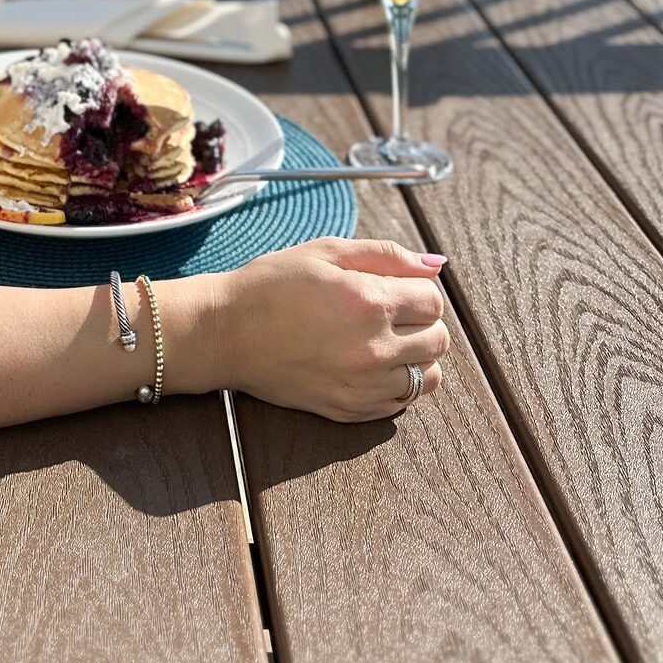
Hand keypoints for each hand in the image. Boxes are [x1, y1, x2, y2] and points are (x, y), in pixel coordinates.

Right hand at [224, 237, 449, 421]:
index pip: (433, 301)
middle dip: (420, 321)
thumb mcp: (325, 251)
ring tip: (383, 340)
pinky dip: (396, 383)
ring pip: (428, 377)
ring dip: (415, 356)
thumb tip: (436, 266)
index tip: (393, 287)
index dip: (416, 290)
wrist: (225, 332)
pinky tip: (369, 364)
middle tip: (388, 311)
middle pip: (437, 340)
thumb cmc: (272, 284)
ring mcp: (363, 385)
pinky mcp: (350, 411)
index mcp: (368, 302)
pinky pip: (401, 403)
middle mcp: (373, 348)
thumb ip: (385, 255)